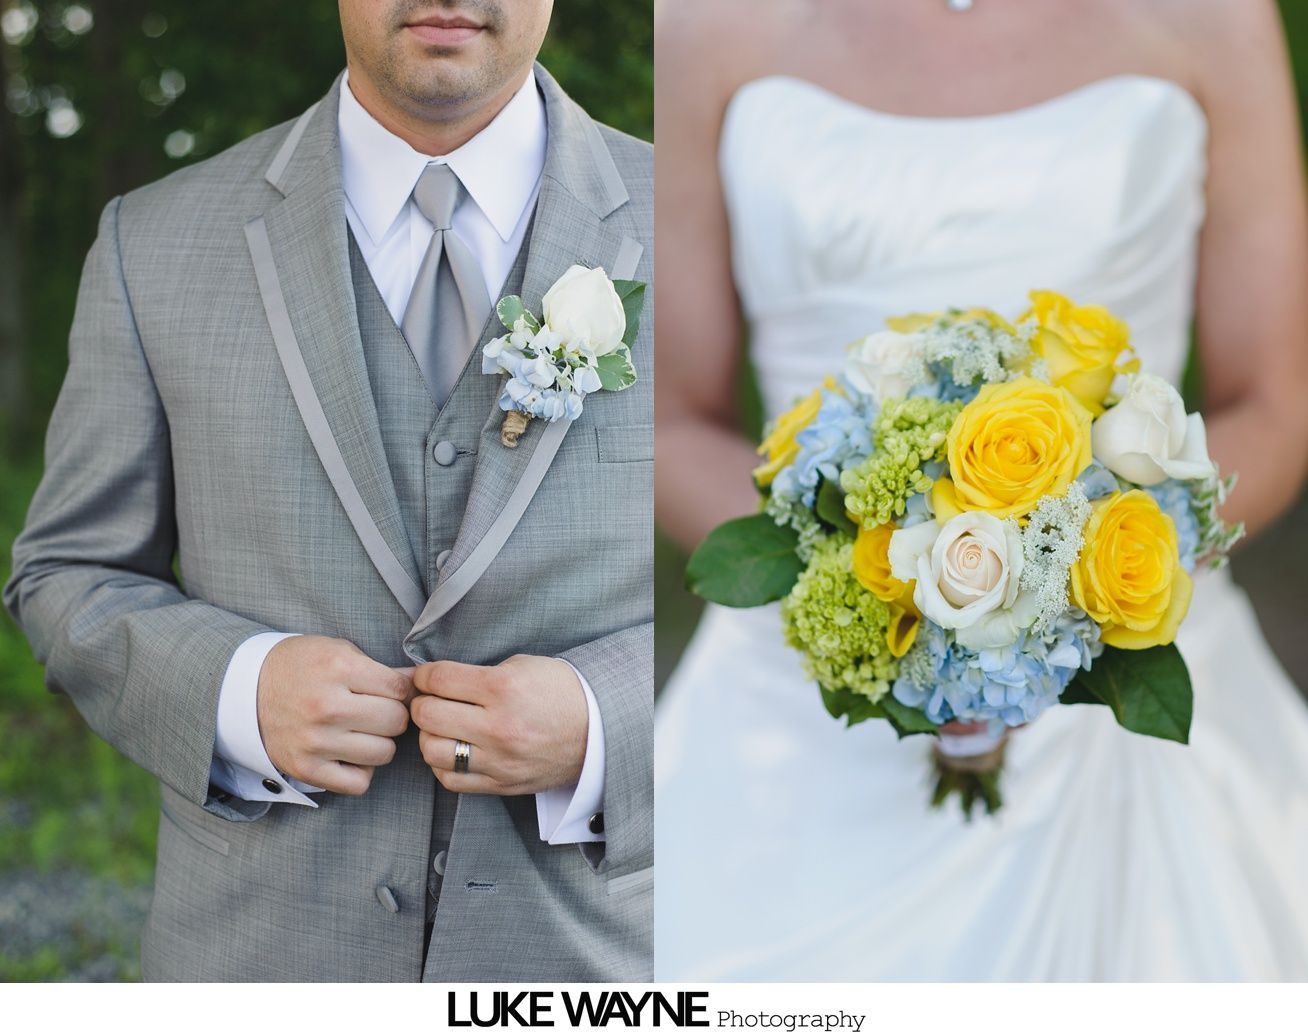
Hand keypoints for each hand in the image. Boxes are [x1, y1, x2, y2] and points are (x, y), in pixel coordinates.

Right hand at [257, 635, 414, 795]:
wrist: (246, 689)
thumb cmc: (300, 666)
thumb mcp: (338, 651)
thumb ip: (380, 668)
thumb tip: (420, 683)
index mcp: (337, 669)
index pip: (399, 687)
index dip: (402, 689)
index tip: (390, 690)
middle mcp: (326, 706)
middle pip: (396, 721)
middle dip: (393, 715)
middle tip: (376, 711)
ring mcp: (315, 741)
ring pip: (383, 753)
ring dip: (379, 743)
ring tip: (362, 731)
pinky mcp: (305, 768)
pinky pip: (359, 783)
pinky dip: (361, 771)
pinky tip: (351, 754)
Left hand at [410, 654, 587, 794]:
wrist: (598, 729)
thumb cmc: (560, 692)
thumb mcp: (523, 666)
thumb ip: (477, 674)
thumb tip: (434, 680)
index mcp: (504, 688)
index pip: (439, 680)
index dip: (424, 675)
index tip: (426, 676)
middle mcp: (499, 726)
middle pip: (427, 715)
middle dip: (422, 702)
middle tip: (431, 699)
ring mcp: (499, 760)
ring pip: (432, 750)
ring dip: (429, 735)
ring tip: (442, 726)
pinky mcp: (501, 784)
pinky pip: (451, 779)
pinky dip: (443, 763)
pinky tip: (455, 749)